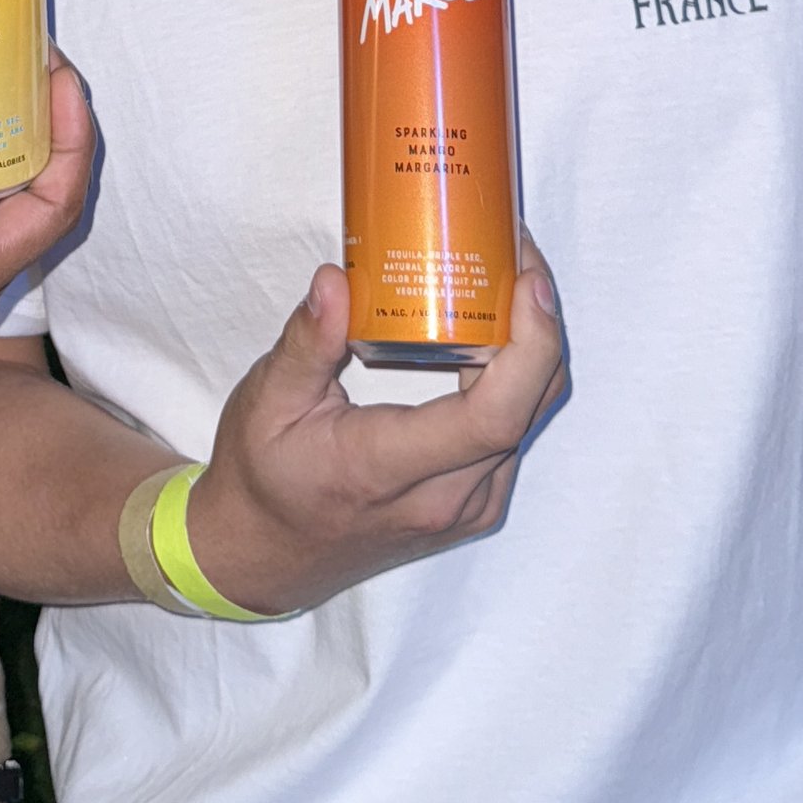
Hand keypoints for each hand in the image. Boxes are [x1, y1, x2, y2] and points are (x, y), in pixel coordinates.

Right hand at [185, 247, 566, 615]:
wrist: (266, 553)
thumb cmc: (263, 476)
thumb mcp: (267, 402)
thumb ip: (305, 342)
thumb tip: (335, 278)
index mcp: (390, 470)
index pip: (492, 417)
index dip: (530, 347)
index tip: (527, 282)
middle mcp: (445, 498)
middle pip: (529, 406)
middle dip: (539, 321)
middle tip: (515, 249)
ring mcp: (467, 506)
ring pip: (530, 418)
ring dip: (533, 344)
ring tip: (506, 273)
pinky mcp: (473, 500)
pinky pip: (514, 431)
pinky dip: (519, 374)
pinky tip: (494, 325)